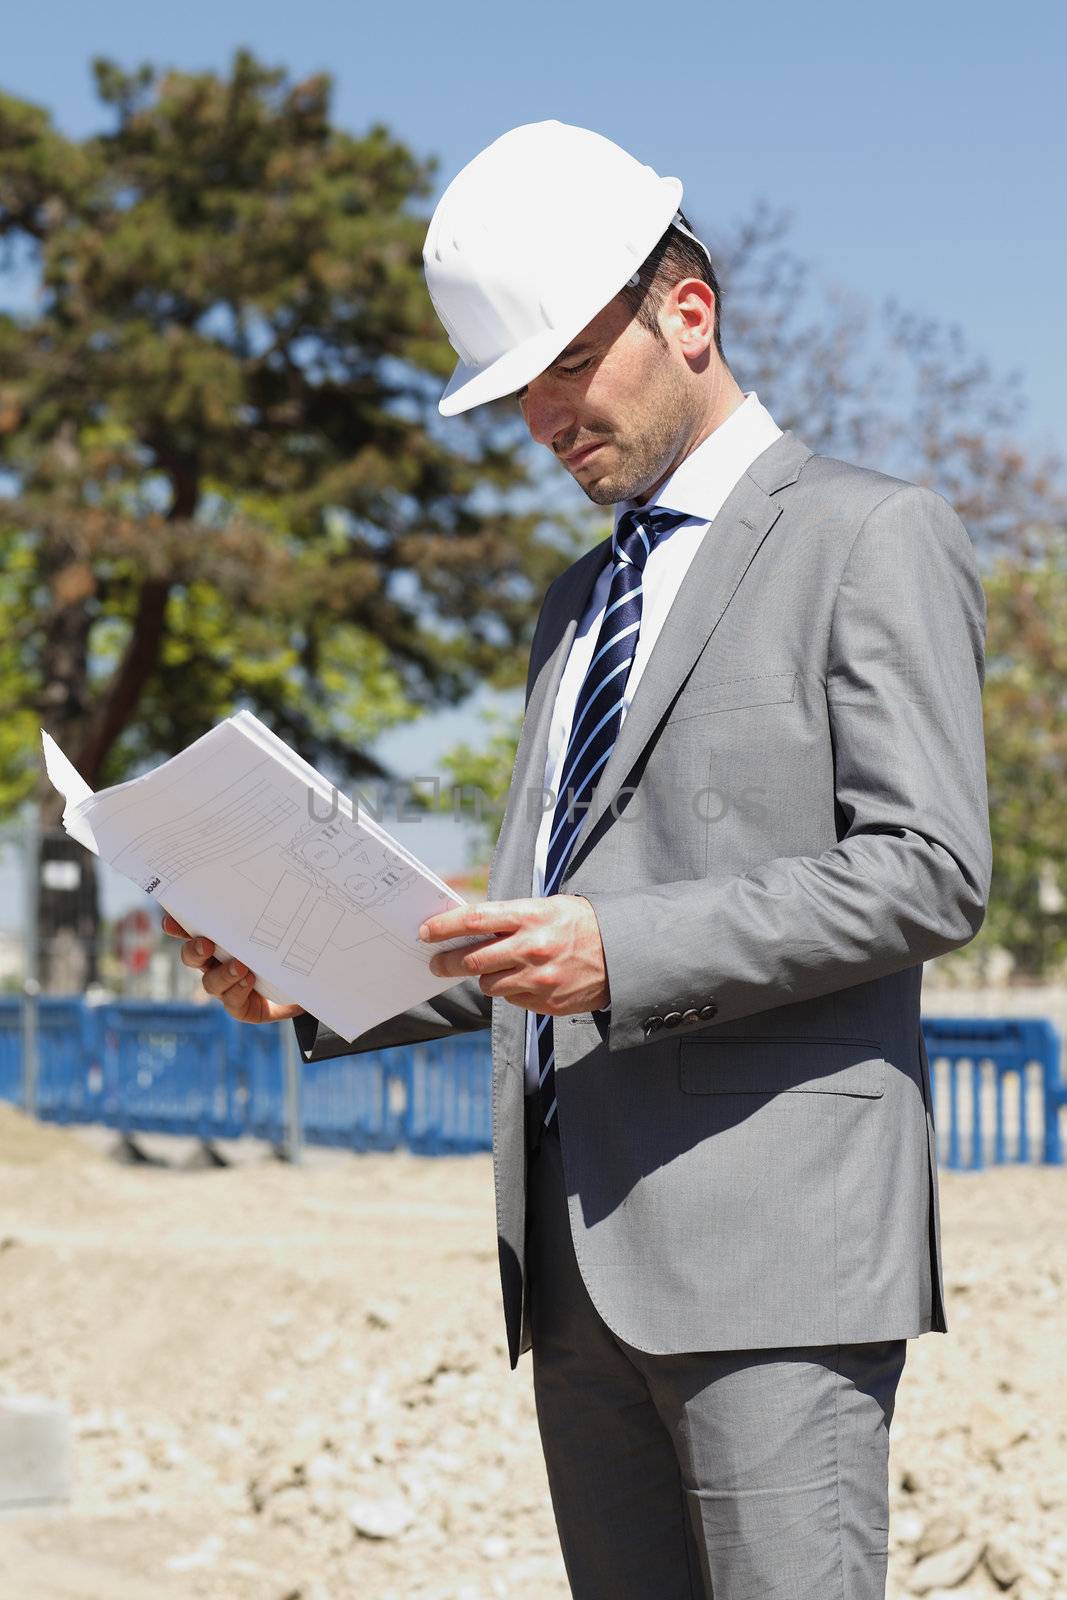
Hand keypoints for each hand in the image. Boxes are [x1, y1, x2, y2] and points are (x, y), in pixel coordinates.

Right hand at [161, 914, 304, 1024]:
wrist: (309, 984)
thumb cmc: (291, 946)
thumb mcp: (284, 922)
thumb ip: (271, 904)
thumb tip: (272, 870)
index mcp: (222, 939)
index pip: (194, 930)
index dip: (179, 926)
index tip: (170, 920)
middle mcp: (218, 963)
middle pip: (192, 957)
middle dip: (194, 950)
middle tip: (206, 943)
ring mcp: (227, 987)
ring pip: (211, 983)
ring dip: (223, 974)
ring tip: (241, 966)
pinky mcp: (242, 1007)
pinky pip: (232, 1002)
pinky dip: (237, 991)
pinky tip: (249, 981)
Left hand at [418, 896, 609, 1015]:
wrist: (625, 954)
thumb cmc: (581, 924)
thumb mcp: (548, 907)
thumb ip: (510, 917)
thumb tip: (468, 926)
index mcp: (531, 916)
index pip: (474, 920)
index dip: (444, 927)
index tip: (426, 932)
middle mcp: (532, 948)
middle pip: (472, 960)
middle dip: (447, 962)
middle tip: (435, 963)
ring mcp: (540, 979)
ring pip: (489, 984)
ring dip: (484, 977)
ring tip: (493, 968)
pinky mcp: (547, 1003)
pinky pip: (512, 999)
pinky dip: (510, 990)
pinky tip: (524, 980)